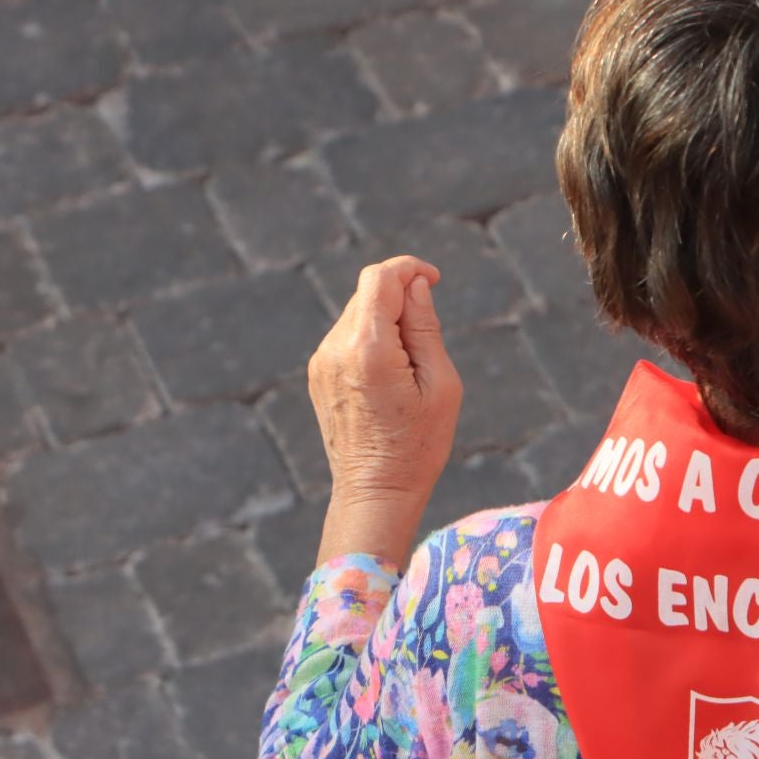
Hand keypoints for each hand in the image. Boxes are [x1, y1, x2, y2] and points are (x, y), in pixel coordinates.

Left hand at [308, 256, 462, 564]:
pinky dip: (371, 338)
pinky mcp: (317, 374)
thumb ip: (426, 327)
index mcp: (369, 349)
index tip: (435, 279)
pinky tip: (390, 375)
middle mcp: (336, 349)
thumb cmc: (418, 444)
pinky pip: (346, 337)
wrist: (375, 491)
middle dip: (400, 297)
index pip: (380, 279)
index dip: (409, 268)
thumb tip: (415, 287)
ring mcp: (321, 362)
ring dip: (386, 319)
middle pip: (367, 293)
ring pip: (356, 313)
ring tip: (410, 365)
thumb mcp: (441, 384)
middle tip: (429, 334)